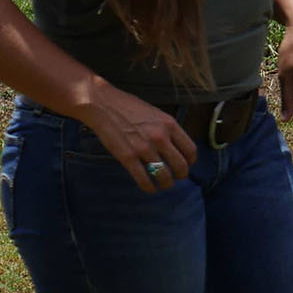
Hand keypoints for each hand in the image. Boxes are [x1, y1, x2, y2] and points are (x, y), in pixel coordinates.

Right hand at [79, 85, 197, 193]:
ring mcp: (144, 148)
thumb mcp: (156, 114)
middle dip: (181, 175)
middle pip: (181, 166)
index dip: (190, 162)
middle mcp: (160, 138)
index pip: (190, 150)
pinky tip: (150, 188)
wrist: (102, 104)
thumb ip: (167, 129)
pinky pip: (144, 179)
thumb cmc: (128, 106)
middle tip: (177, 177)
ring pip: (164, 175)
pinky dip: (149, 187)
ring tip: (164, 184)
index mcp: (170, 125)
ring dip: (166, 183)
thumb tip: (176, 146)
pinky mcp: (128, 157)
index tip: (186, 165)